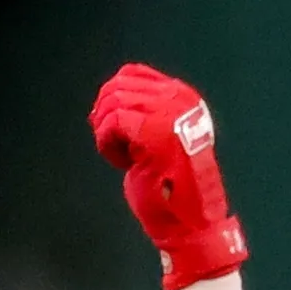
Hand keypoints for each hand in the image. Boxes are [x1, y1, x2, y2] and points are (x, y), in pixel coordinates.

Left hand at [89, 64, 247, 289]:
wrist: (189, 217)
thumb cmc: (170, 184)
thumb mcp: (156, 137)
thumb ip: (139, 114)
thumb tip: (101, 103)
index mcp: (181, 95)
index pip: (131, 73)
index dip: (110, 97)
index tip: (109, 127)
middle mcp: (178, 97)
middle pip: (117, 85)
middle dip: (104, 116)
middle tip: (112, 145)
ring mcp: (167, 111)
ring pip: (112, 102)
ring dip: (106, 132)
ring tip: (122, 157)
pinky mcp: (153, 130)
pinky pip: (111, 123)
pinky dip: (107, 146)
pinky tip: (123, 164)